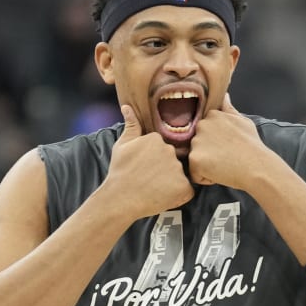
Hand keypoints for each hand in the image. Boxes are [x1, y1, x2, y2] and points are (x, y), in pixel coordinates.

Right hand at [103, 105, 193, 219]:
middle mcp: (170, 151)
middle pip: (173, 160)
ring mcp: (178, 169)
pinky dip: (179, 195)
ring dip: (171, 182)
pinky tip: (164, 196)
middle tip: (148, 179)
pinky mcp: (183, 187)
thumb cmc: (119, 171)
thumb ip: (130, 125)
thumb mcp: (122, 145)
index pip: (162, 148)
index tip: (143, 168)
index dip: (154, 160)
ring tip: (154, 188)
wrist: (119, 198)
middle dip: (164, 170)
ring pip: (180, 174)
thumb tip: (127, 106)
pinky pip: (186, 190)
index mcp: (157, 139)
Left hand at [189, 93, 273, 189]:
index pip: (205, 131)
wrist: (257, 166)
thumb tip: (224, 95)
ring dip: (206, 165)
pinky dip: (205, 178)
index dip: (216, 142)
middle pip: (198, 143)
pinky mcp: (194, 159)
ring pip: (196, 158)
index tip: (229, 146)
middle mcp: (201, 125)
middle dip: (208, 152)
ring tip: (224, 165)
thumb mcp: (243, 121)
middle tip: (227, 156)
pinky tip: (220, 173)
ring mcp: (196, 142)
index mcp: (212, 115)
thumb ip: (229, 110)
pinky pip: (194, 173)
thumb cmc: (252, 146)